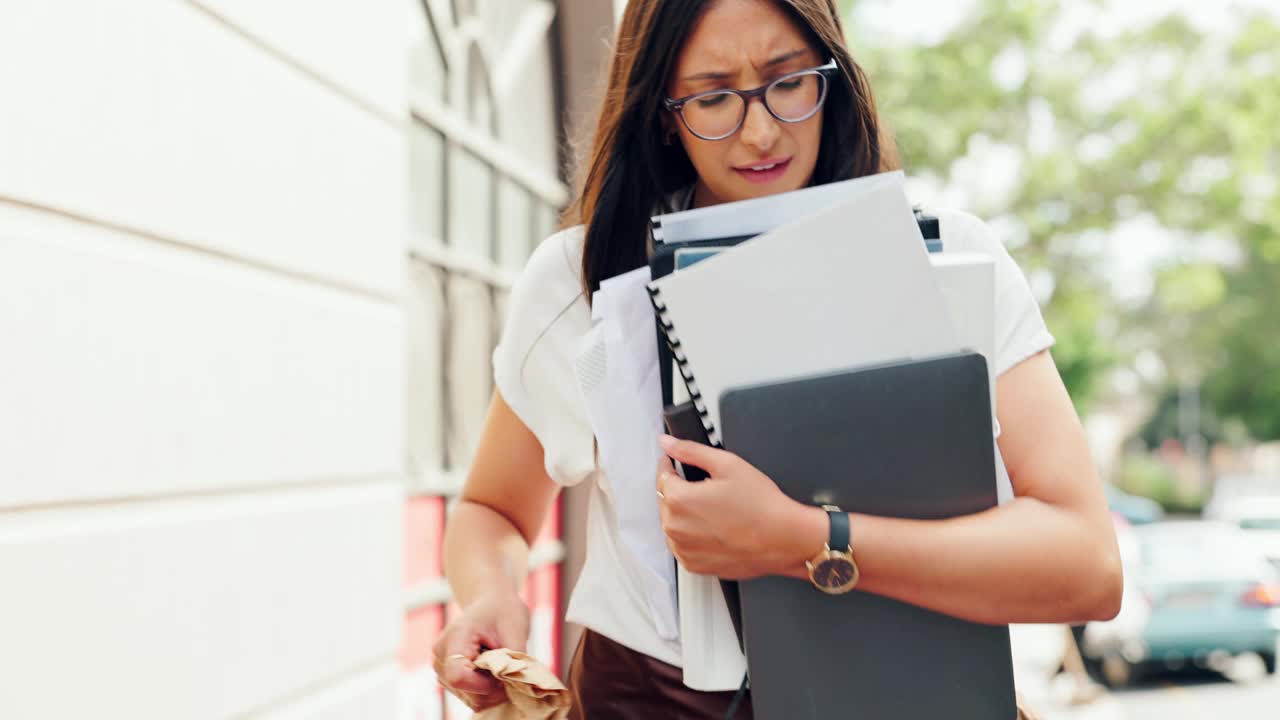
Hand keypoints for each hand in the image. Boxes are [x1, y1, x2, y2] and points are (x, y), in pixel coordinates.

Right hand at [432, 589, 529, 711]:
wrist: (491, 603)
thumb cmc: (503, 611)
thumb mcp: (515, 629)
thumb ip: (514, 659)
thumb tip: (517, 684)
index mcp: (455, 638)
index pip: (458, 676)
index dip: (483, 683)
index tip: (503, 674)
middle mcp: (441, 655)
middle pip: (465, 691)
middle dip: (492, 688)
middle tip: (509, 669)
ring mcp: (441, 668)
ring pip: (469, 698)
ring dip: (490, 690)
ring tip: (500, 667)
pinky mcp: (447, 677)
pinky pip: (469, 696)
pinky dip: (485, 690)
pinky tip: (493, 673)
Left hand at [656, 434, 820, 579]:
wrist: (783, 540)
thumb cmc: (761, 506)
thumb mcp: (727, 464)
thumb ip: (690, 450)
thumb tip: (668, 442)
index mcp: (678, 500)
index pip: (662, 476)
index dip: (670, 465)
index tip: (675, 462)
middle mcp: (675, 528)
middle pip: (665, 500)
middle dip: (680, 490)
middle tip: (707, 488)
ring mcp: (683, 549)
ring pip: (673, 523)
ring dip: (684, 514)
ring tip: (715, 510)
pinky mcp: (693, 565)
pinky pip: (682, 545)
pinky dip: (692, 535)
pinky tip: (715, 528)